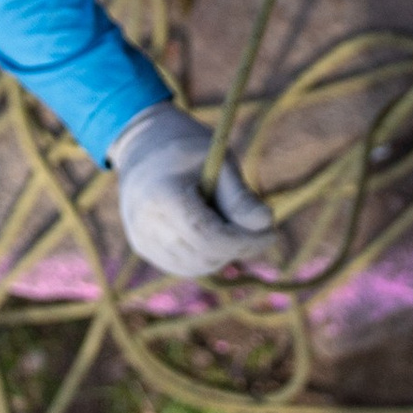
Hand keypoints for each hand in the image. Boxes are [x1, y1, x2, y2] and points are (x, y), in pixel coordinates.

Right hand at [112, 102, 280, 280]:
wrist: (142, 144)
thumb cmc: (187, 148)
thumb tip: (265, 223)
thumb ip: (239, 195)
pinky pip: (182, 265)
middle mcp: (144, 223)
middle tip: (261, 231)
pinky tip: (216, 232)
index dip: (243, 241)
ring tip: (234, 225)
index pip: (207, 237)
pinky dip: (206, 256)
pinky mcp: (143, 247)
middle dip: (237, 249)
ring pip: (193, 267)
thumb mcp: (218, 160)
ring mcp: (141, 238)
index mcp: (161, 195)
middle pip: (201, 256)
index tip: (271, 234)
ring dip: (222, 255)